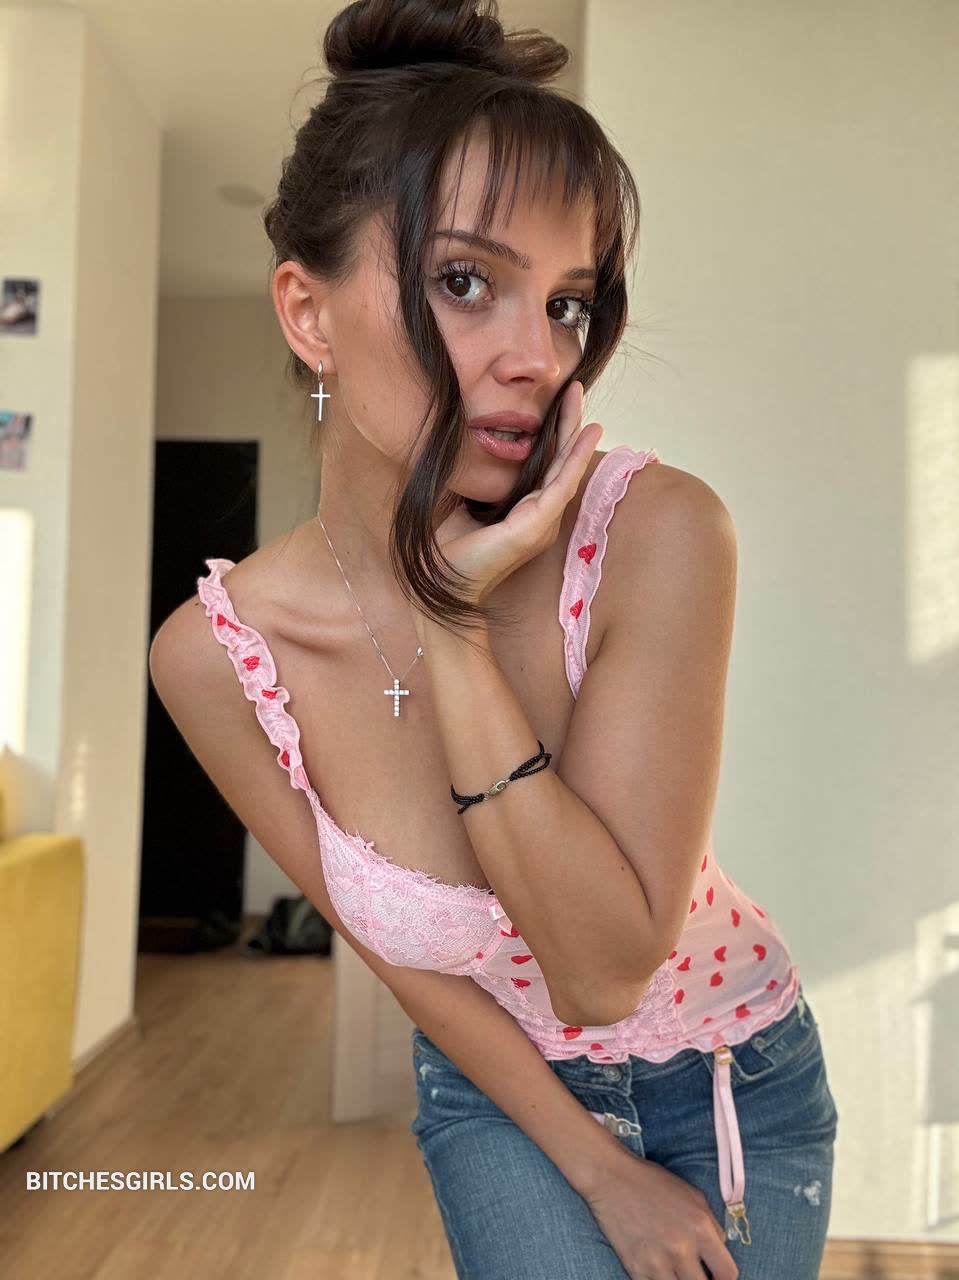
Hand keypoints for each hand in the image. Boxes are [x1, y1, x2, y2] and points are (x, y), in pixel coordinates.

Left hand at [432, 381, 602, 603]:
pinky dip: (575, 458)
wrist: (437, 582)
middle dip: (569, 423)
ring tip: (581, 400)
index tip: (558, 400)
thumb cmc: (445, 550)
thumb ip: (470, 478)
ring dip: (576, 433)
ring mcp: (541, 523)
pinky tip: (586, 434)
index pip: (546, 465)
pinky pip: (561, 485)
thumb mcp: (459, 501)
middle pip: (561, 462)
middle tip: (575, 387)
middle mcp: (539, 516)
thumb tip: (458, 444)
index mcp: (524, 511)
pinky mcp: (535, 526)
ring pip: (566, 469)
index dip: (554, 432)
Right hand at [583, 1148, 739, 1279]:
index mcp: (701, 1228)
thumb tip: (720, 1254)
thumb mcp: (693, 1197)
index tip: (717, 1277)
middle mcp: (681, 1248)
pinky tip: (657, 1269)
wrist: (612, 1178)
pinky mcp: (635, 1269)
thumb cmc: (654, 1183)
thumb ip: (712, 1227)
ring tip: (674, 1270)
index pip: (728, 1274)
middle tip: (694, 1273)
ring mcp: (657, 1262)